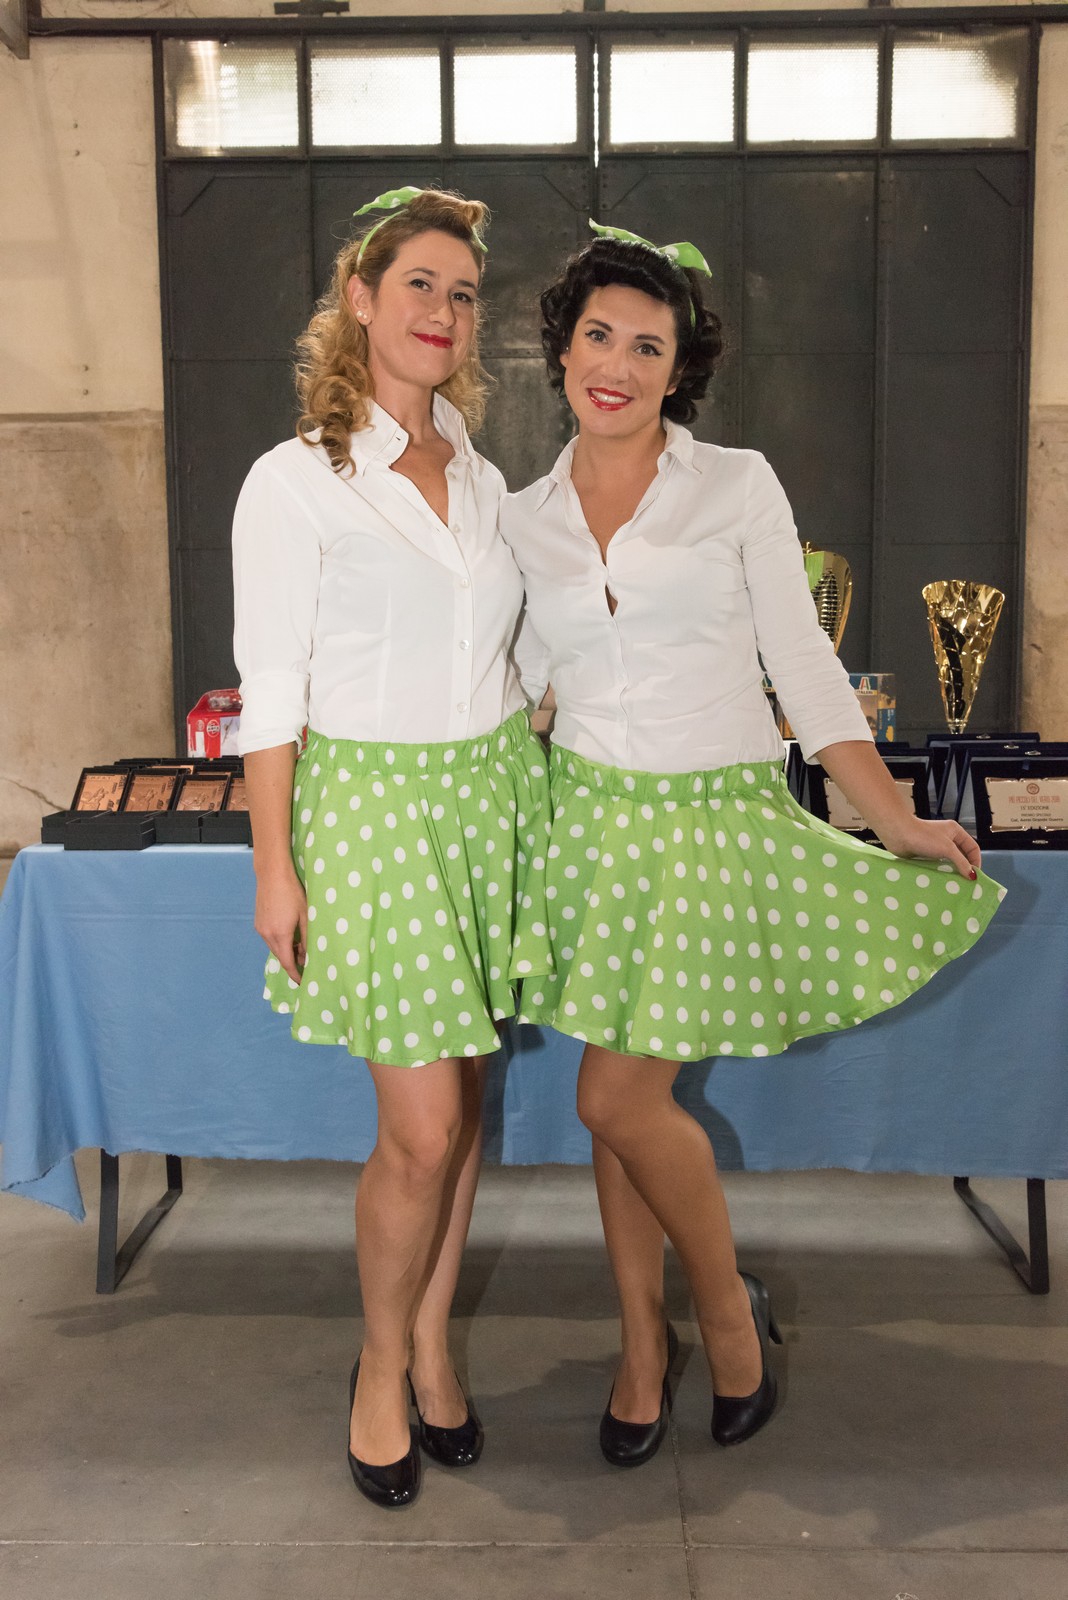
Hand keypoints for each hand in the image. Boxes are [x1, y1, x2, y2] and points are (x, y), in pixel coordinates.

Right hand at [254, 864, 307, 982]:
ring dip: (286, 949)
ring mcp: (260, 928)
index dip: (295, 974)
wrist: (272, 874)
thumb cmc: (293, 892)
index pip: (287, 963)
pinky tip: (289, 932)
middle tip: (306, 959)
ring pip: (274, 947)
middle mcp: (266, 935)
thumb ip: (307, 938)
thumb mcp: (305, 915)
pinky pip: (269, 938)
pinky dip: (279, 941)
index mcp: (280, 935)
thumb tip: (306, 956)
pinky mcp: (258, 922)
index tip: (303, 982)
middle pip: (280, 956)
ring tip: (300, 943)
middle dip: (292, 961)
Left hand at [874, 816, 980, 879]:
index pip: (972, 847)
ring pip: (948, 861)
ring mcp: (935, 846)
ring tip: (955, 884)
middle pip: (961, 855)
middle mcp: (946, 838)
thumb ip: (961, 862)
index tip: (975, 875)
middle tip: (966, 883)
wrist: (898, 835)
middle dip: (964, 868)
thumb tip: (972, 876)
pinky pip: (937, 865)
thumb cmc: (923, 837)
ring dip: (952, 872)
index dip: (976, 861)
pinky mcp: (924, 854)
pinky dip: (940, 872)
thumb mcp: (947, 849)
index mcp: (955, 831)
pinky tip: (942, 881)